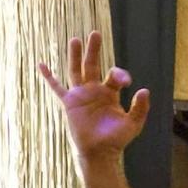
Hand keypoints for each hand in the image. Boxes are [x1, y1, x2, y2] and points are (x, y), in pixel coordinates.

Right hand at [39, 31, 150, 162]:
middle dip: (94, 50)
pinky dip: (49, 77)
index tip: (124, 81)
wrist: (99, 153)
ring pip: (76, 71)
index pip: (114, 75)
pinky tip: (41, 64)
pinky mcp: (69, 103)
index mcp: (110, 93)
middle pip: (93, 65)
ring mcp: (81, 96)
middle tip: (95, 33)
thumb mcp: (133, 124)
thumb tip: (145, 90)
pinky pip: (57, 88)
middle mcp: (95, 91)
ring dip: (75, 56)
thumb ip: (140, 108)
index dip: (119, 74)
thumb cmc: (116, 140)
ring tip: (76, 39)